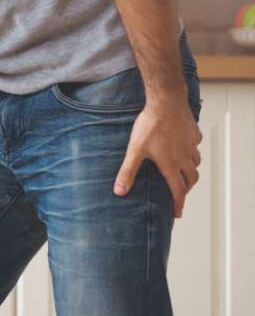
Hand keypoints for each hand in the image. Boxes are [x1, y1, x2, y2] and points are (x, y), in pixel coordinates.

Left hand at [114, 99, 202, 216]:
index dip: (177, 204)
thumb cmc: (150, 126)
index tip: (177, 213)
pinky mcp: (193, 132)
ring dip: (191, 169)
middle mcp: (185, 157)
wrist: (166, 102)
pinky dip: (192, 150)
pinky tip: (185, 146)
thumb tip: (119, 191)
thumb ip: (127, 171)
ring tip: (183, 170)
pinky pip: (195, 145)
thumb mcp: (135, 150)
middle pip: (191, 178)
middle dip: (186, 188)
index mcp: (171, 165)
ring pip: (196, 162)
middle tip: (181, 192)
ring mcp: (190, 145)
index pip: (177, 191)